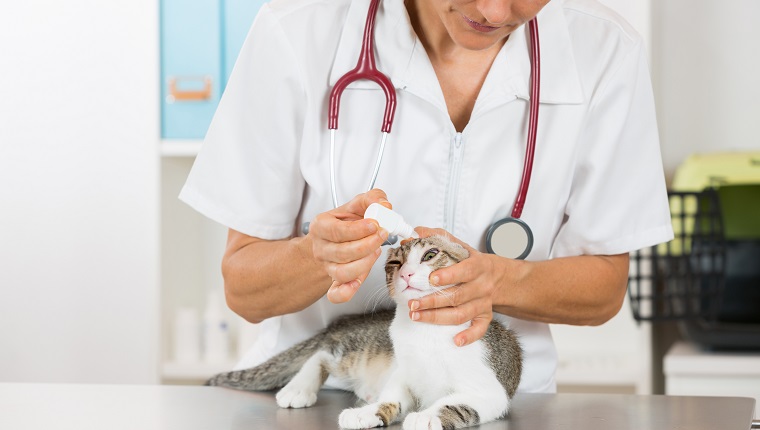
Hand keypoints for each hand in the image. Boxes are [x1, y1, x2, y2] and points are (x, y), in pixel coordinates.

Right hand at [308, 189, 390, 303]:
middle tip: (382, 235)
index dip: (358, 230)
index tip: (375, 224)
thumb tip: (385, 205)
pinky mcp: (335, 282)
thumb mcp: (357, 205)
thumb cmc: (346, 222)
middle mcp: (321, 248)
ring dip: (364, 264)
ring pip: (342, 272)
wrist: (333, 239)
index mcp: (322, 227)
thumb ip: (372, 199)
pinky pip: (336, 293)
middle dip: (367, 245)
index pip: (337, 231)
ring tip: (376, 251)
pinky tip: (357, 283)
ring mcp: (327, 267)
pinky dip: (346, 292)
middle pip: (342, 253)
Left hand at [408, 227, 505, 346]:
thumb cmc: (472, 261)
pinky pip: (480, 329)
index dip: (449, 275)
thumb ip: (436, 237)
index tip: (431, 279)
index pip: (464, 271)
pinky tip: (456, 341)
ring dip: (438, 317)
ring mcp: (484, 303)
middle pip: (457, 296)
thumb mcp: (458, 245)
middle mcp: (481, 286)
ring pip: (462, 314)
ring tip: (416, 316)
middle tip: (412, 303)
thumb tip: (413, 234)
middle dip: (432, 301)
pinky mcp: (485, 316)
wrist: (498, 276)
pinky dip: (469, 336)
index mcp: (477, 266)